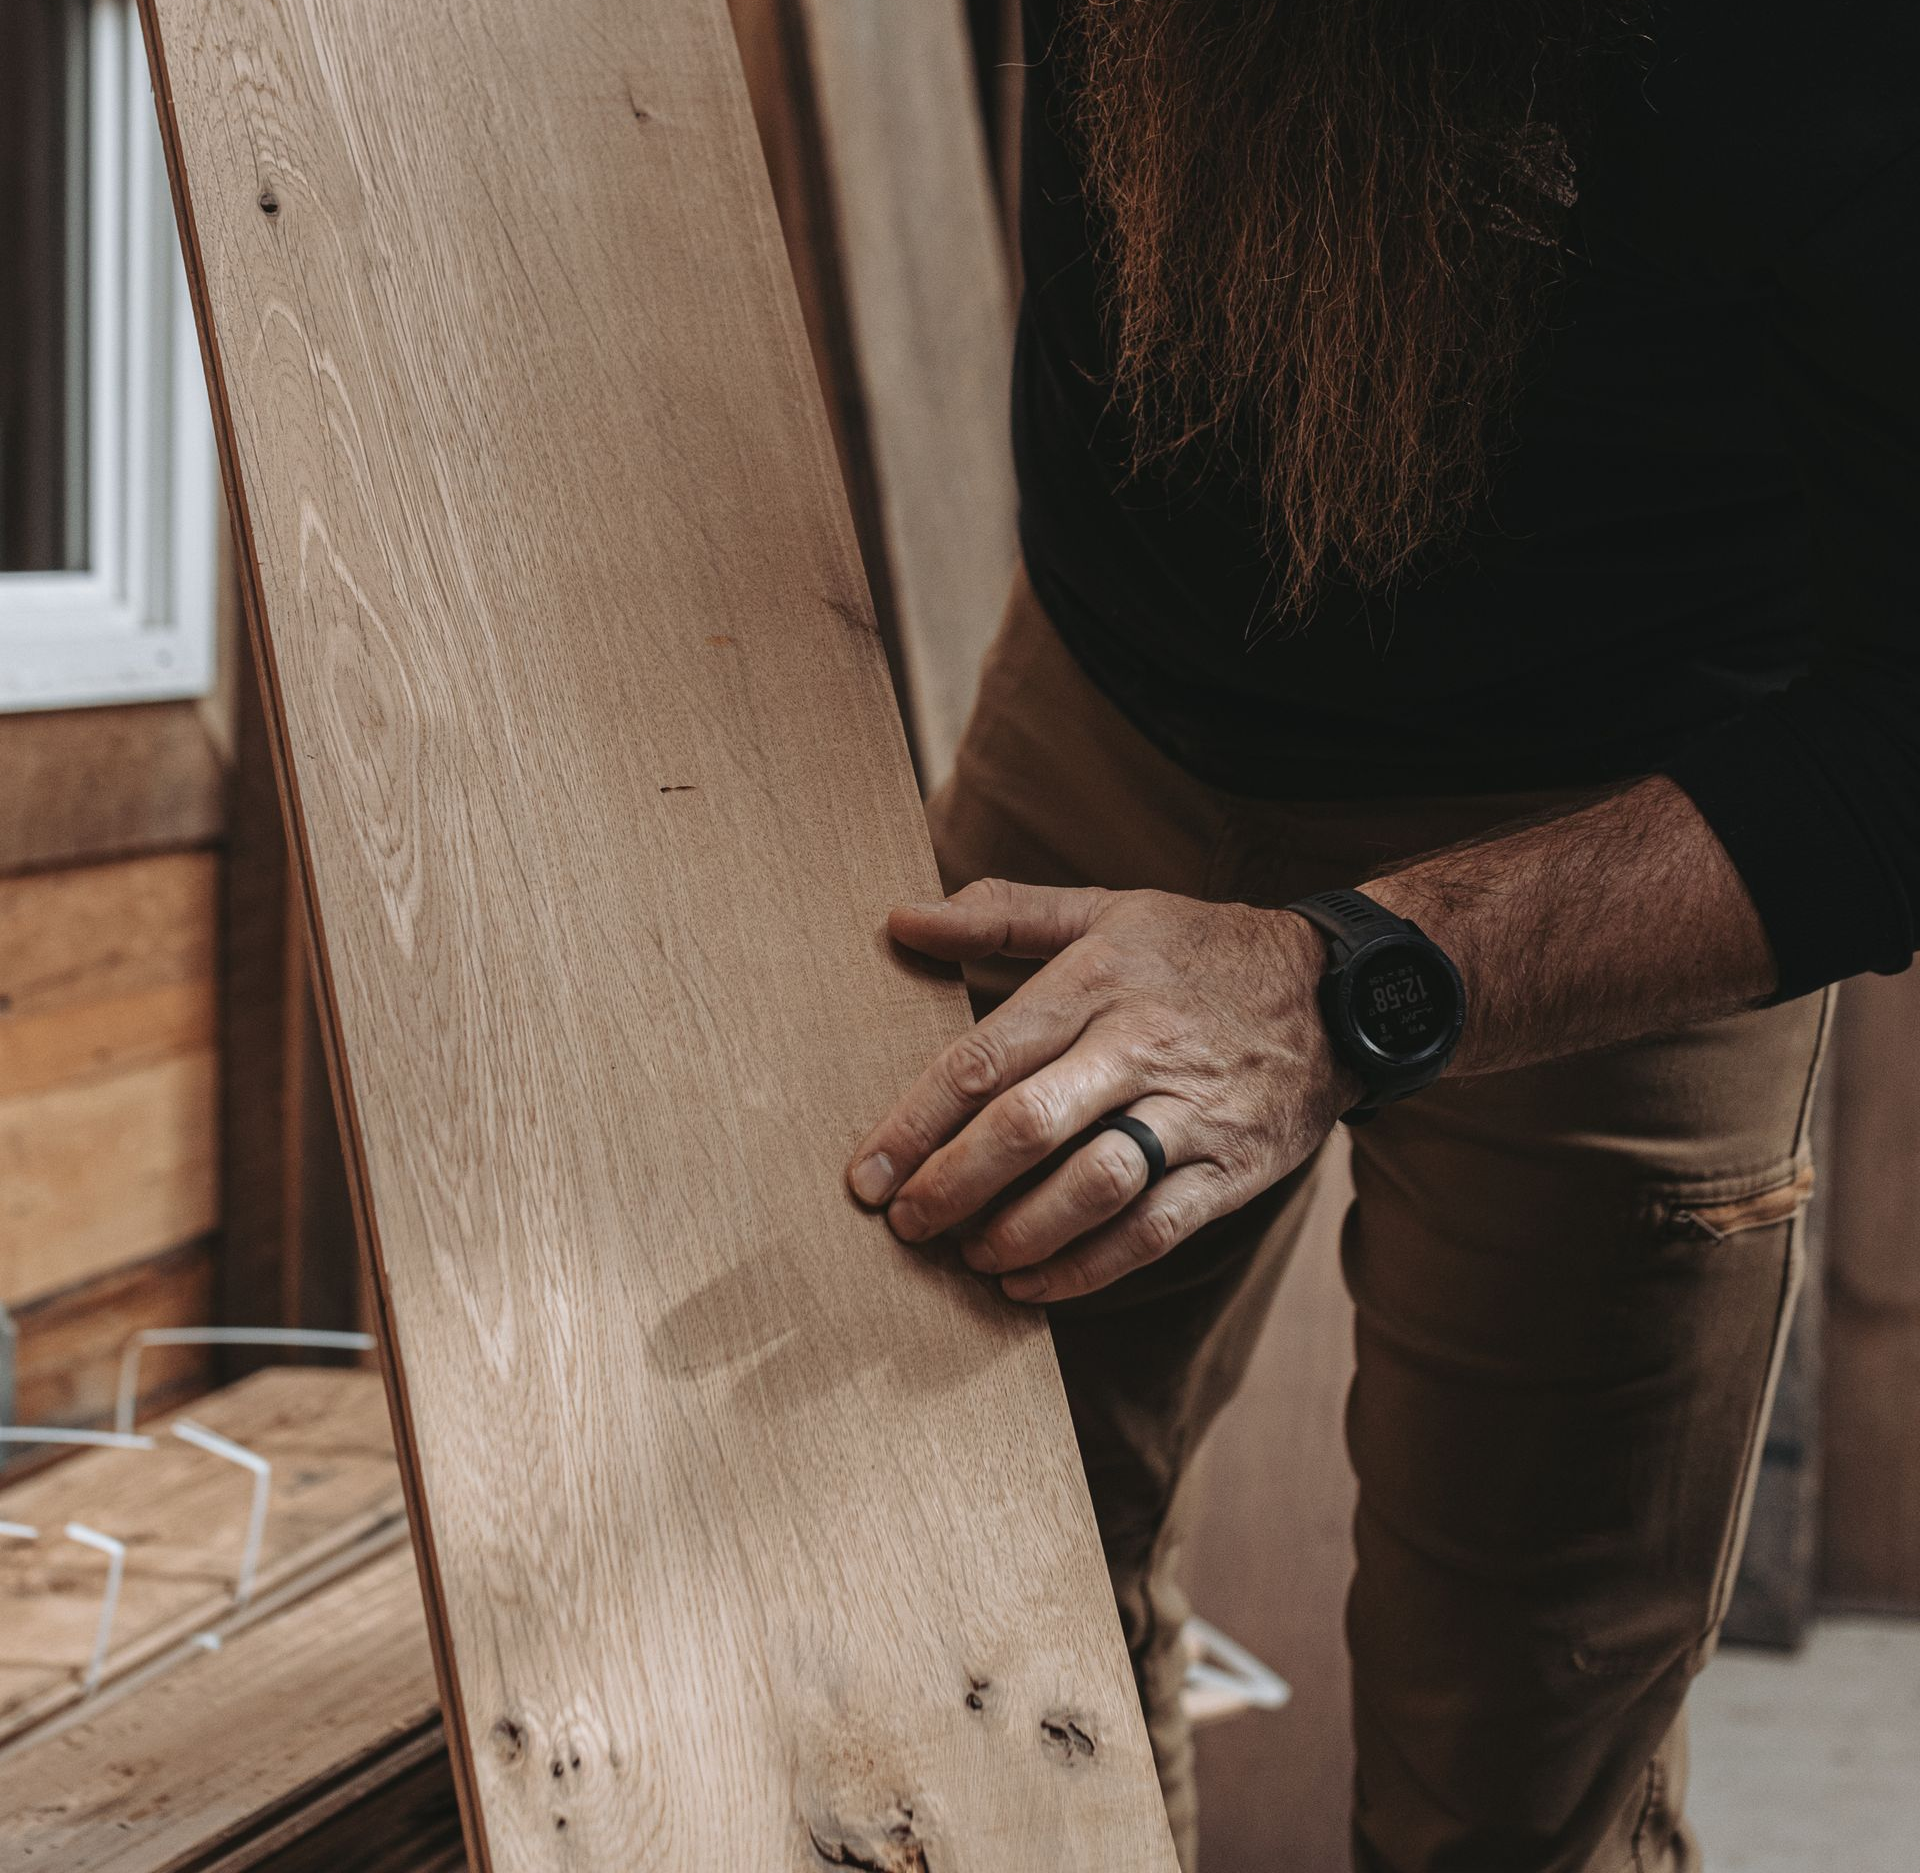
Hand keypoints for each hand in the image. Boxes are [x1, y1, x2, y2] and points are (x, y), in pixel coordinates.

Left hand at [846, 879, 1357, 1302]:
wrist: (1341, 992)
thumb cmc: (1200, 952)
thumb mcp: (1108, 909)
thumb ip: (1000, 915)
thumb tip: (901, 919)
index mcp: (1097, 980)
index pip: (986, 1059)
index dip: (915, 1124)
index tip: (866, 1174)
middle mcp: (1140, 1046)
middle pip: (1029, 1127)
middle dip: (952, 1186)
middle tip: (904, 1223)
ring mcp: (1191, 1113)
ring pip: (1092, 1187)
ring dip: (1016, 1233)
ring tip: (967, 1254)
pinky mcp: (1232, 1170)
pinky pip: (1151, 1232)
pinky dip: (1085, 1270)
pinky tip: (1031, 1283)